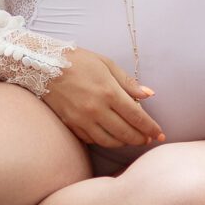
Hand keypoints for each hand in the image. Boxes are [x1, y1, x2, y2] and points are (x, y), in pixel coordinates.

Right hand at [42, 48, 166, 147]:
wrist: (44, 65)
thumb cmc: (79, 61)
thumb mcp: (107, 64)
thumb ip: (128, 82)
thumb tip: (149, 94)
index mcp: (109, 92)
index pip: (137, 117)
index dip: (151, 128)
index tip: (160, 135)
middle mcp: (96, 109)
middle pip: (126, 133)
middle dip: (141, 139)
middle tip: (148, 139)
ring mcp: (82, 120)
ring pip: (110, 141)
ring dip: (124, 143)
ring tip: (132, 139)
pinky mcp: (71, 125)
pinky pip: (93, 140)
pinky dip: (105, 141)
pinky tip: (112, 136)